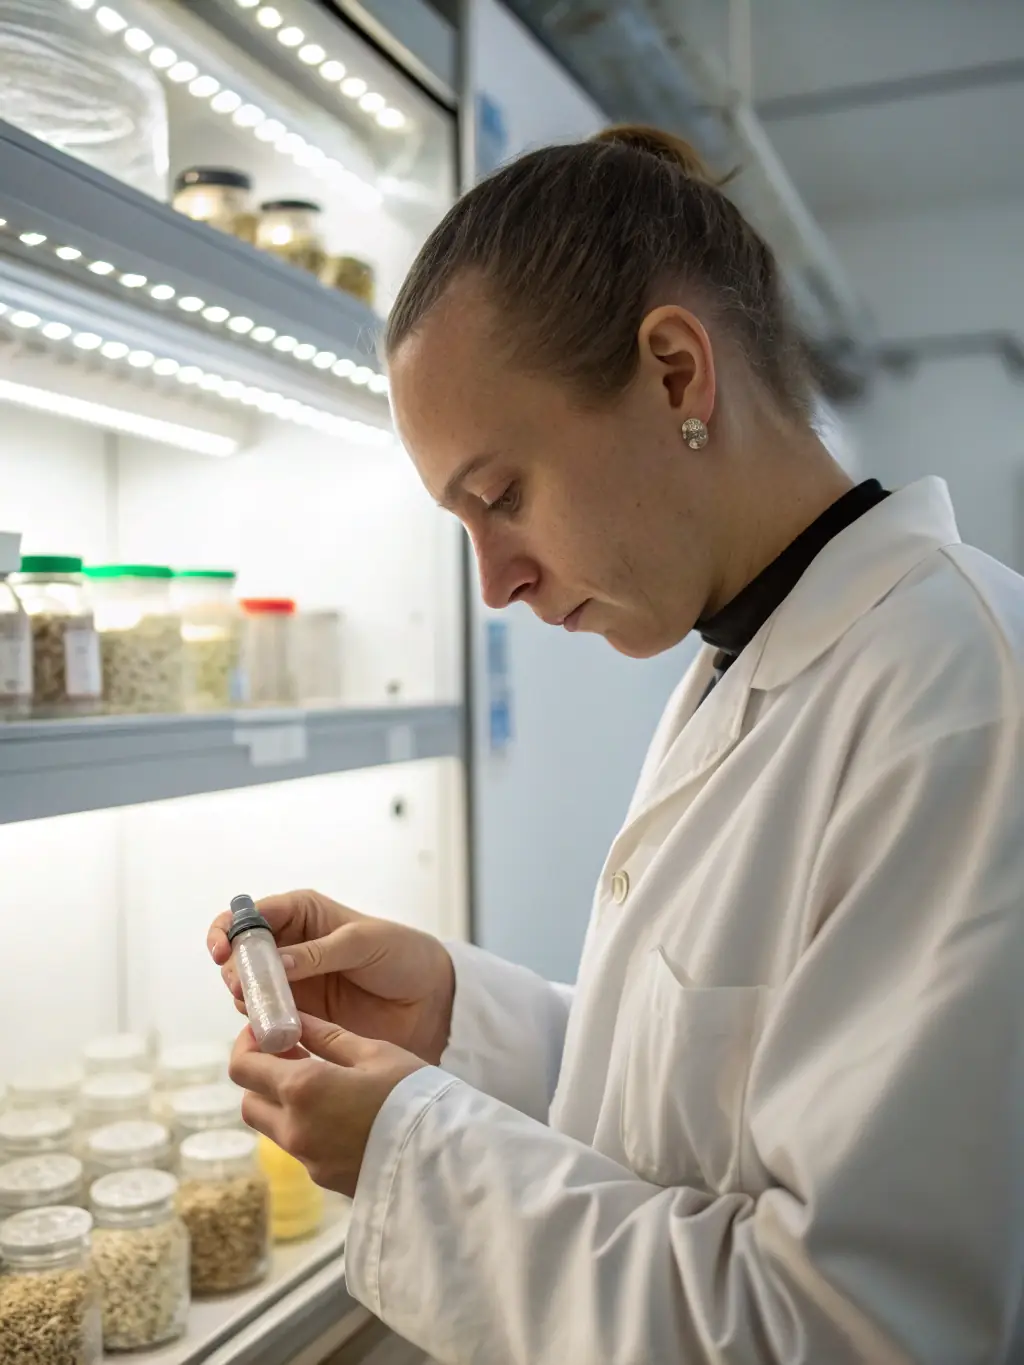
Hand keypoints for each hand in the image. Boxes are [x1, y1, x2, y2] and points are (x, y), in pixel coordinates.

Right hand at [208, 890, 454, 1063]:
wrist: (431, 1001)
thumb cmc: (403, 956)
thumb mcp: (363, 943)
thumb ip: (318, 953)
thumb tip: (276, 964)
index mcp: (302, 913)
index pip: (251, 914)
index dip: (229, 930)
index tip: (222, 951)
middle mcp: (289, 945)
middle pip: (240, 954)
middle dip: (234, 970)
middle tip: (243, 990)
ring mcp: (292, 983)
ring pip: (248, 989)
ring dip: (247, 1001)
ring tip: (265, 1014)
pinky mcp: (299, 1017)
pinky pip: (267, 1020)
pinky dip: (263, 1027)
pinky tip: (274, 1034)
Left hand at [229, 1015, 424, 1196]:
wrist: (443, 1157)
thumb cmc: (413, 1094)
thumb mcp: (373, 1053)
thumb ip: (328, 1035)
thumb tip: (295, 1018)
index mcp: (302, 1088)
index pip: (243, 1067)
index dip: (247, 1044)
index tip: (266, 1030)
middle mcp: (294, 1127)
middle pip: (249, 1100)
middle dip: (260, 1074)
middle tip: (290, 1052)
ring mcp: (306, 1158)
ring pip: (269, 1126)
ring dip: (278, 1101)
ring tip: (316, 1079)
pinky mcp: (322, 1178)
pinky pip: (296, 1145)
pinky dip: (301, 1122)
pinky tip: (335, 1108)